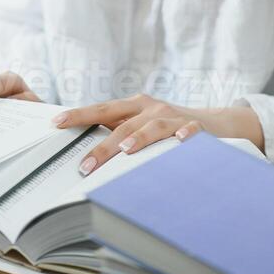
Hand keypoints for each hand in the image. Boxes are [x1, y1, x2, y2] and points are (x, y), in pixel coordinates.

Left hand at [50, 93, 263, 175]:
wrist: (216, 123)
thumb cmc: (168, 128)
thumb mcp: (142, 126)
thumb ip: (119, 133)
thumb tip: (83, 154)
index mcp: (134, 107)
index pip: (101, 110)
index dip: (79, 115)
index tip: (56, 123)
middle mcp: (151, 108)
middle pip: (122, 125)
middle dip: (102, 145)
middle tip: (85, 165)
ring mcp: (173, 116)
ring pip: (152, 126)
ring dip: (139, 138)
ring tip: (125, 150)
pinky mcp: (196, 127)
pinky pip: (189, 130)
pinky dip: (184, 134)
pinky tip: (180, 141)